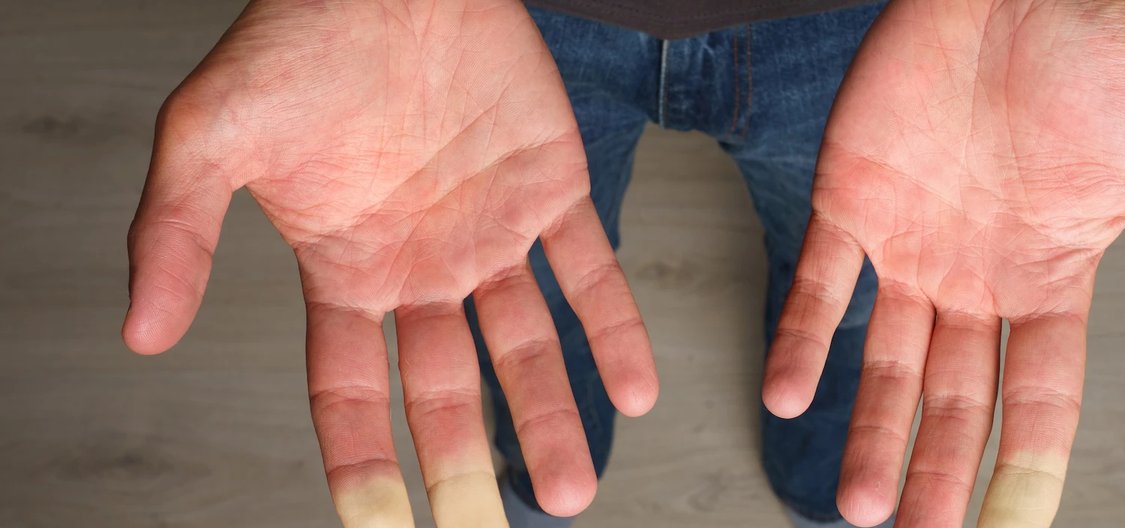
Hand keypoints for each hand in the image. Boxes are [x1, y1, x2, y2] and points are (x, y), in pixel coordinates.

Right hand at [122, 0, 656, 524]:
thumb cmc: (296, 42)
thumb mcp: (210, 137)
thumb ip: (177, 233)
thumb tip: (139, 332)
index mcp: (343, 270)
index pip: (349, 392)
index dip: (363, 463)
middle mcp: (421, 267)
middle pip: (444, 389)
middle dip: (466, 466)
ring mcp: (489, 234)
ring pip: (524, 346)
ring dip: (550, 416)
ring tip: (571, 490)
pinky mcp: (552, 190)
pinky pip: (592, 273)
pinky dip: (614, 331)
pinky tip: (636, 391)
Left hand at [763, 0, 1124, 525]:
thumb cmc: (1102, 46)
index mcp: (1054, 277)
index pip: (1044, 397)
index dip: (1029, 467)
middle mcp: (978, 277)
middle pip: (960, 398)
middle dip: (941, 472)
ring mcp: (913, 245)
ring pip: (888, 361)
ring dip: (872, 431)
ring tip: (859, 505)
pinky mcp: (852, 201)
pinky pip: (820, 283)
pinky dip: (802, 337)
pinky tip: (786, 395)